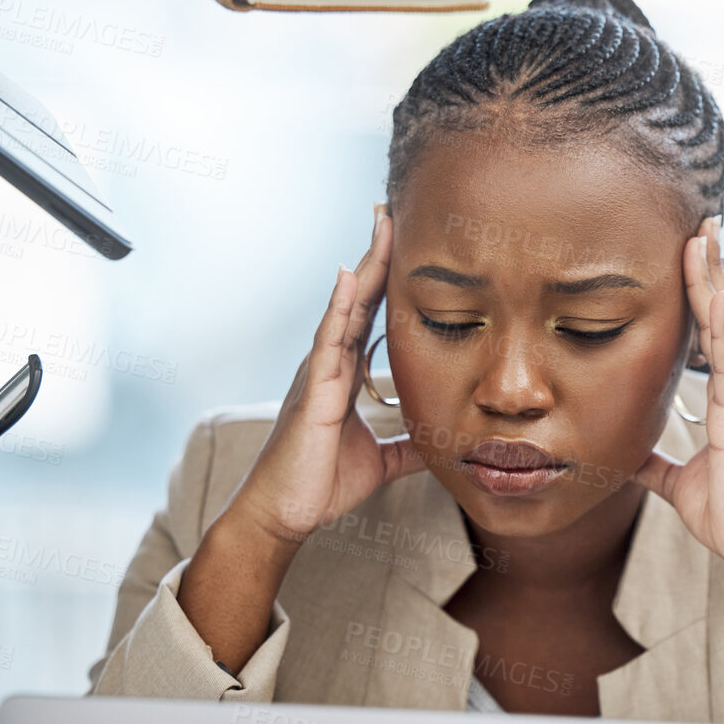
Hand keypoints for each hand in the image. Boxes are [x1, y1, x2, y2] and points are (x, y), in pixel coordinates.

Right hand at [219, 205, 424, 547]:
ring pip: (344, 308)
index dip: (386, 279)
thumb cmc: (320, 484)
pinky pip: (327, 340)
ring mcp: (317, 373)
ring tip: (380, 223)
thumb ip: (407, 446)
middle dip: (376, 255)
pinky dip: (339, 305)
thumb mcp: (380, 460)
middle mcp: (328, 365)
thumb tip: (440, 441)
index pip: (369, 315)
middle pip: (357, 298)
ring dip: (363, 265)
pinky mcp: (311, 391)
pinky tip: (350, 275)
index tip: (405, 240)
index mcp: (343, 375)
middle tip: (392, 209)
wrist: (283, 515)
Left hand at [635, 218, 723, 573]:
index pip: (712, 333)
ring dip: (713, 279)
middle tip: (701, 220)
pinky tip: (715, 293)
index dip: (702, 292)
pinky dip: (722, 327)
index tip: (692, 251)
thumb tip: (626, 451)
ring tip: (703, 235)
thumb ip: (656, 460)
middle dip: (711, 268)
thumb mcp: (678, 482)